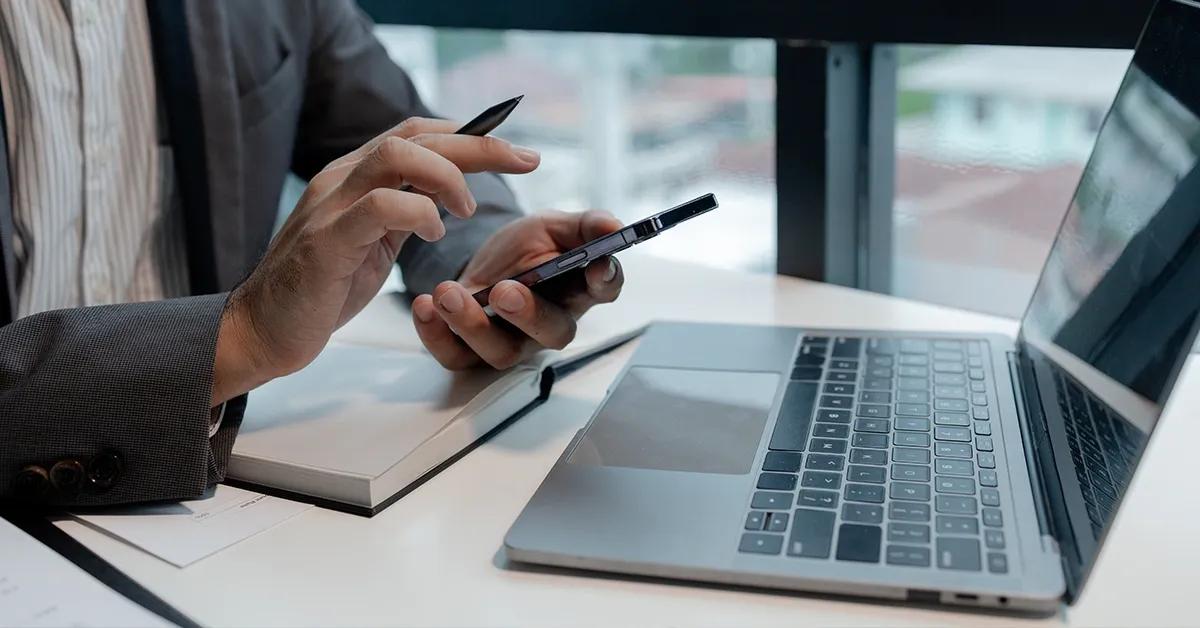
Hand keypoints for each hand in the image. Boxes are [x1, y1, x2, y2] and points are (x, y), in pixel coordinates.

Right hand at [210, 118, 539, 404]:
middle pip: (415, 135)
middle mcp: (340, 179)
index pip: (416, 132)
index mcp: (354, 176)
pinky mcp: (325, 241)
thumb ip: (403, 212)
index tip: (516, 151)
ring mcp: (330, 206)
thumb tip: (447, 191)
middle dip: (479, 144)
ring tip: (467, 210)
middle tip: (525, 161)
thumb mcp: (374, 242)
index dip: (469, 134)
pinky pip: (379, 205)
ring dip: (447, 175)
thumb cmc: (319, 291)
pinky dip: (418, 212)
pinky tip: (434, 233)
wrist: (263, 331)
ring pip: (396, 154)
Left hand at [411, 210, 624, 369]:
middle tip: (505, 291)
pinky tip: (426, 305)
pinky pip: (456, 356)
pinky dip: (436, 335)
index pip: (604, 289)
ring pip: (501, 351)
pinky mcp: (472, 351)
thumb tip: (613, 226)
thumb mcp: (553, 226)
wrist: (483, 261)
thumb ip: (584, 225)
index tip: (597, 267)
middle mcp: (550, 323)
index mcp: (579, 288)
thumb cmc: (527, 250)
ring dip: (473, 326)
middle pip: (551, 332)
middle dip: (528, 314)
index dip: (604, 280)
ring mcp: (512, 341)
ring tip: (449, 293)